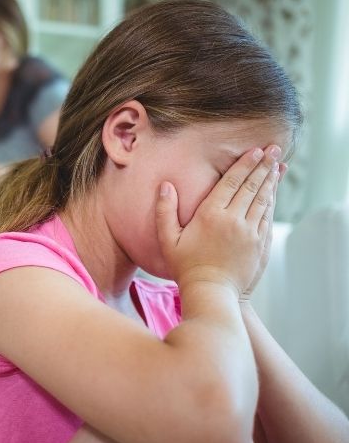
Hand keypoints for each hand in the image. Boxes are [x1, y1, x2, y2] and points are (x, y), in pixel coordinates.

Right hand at [156, 145, 280, 295]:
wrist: (212, 292)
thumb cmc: (186, 267)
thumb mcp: (168, 239)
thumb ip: (164, 211)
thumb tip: (165, 186)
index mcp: (211, 215)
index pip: (232, 182)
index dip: (244, 164)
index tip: (255, 151)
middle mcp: (234, 220)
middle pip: (251, 186)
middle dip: (263, 166)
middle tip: (273, 150)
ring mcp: (250, 232)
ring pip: (263, 199)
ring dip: (271, 181)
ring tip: (277, 165)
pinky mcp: (260, 244)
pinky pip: (268, 217)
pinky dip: (272, 201)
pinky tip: (273, 193)